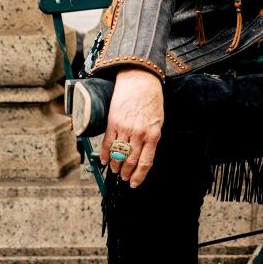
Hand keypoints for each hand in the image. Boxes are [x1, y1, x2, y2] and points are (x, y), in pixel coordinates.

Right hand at [99, 67, 163, 187]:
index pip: (145, 162)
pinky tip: (104, 160)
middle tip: (123, 177)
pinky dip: (104, 154)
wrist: (140, 80)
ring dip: (115, 165)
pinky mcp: (113, 122)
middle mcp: (139, 134)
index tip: (134, 183)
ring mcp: (125, 129)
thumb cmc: (152, 99)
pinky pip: (106, 143)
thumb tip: (144, 153)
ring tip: (115, 170)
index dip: (139, 176)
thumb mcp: (158, 120)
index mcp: (153, 134)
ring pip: (118, 154)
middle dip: (126, 172)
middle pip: (130, 161)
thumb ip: (151, 137)